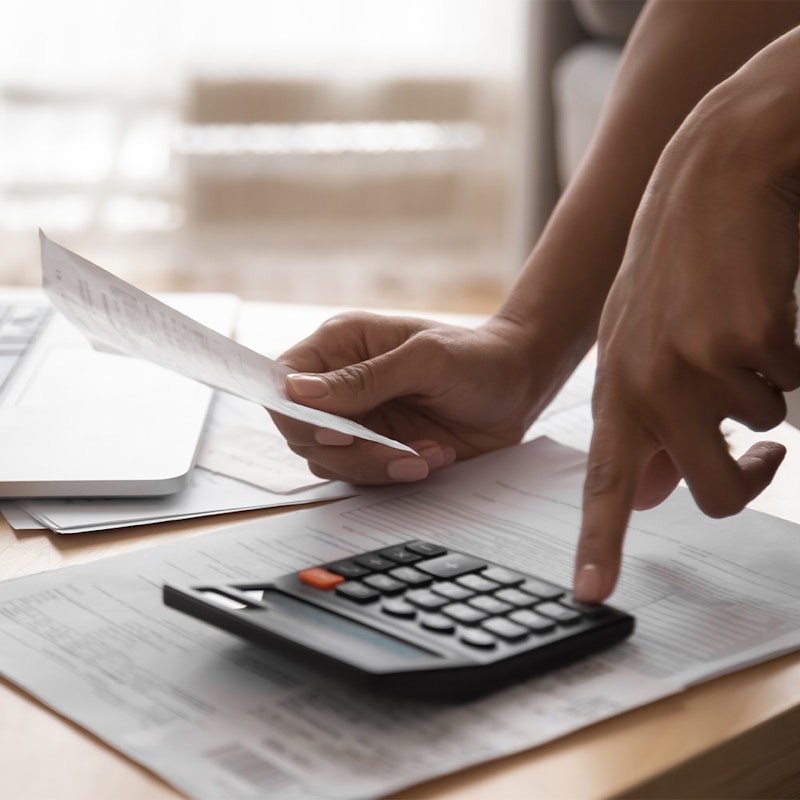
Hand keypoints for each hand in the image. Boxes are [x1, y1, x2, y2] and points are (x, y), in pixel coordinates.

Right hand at [271, 311, 560, 484]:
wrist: (518, 388)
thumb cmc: (476, 358)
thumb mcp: (425, 359)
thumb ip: (364, 378)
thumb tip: (297, 392)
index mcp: (340, 346)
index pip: (285, 382)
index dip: (296, 414)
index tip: (335, 433)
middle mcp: (340, 385)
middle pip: (301, 431)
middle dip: (350, 451)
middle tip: (396, 450)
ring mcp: (357, 421)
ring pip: (329, 462)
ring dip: (378, 466)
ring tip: (429, 452)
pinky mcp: (377, 450)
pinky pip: (363, 477)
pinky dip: (397, 475)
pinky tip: (435, 456)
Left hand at [573, 93, 799, 602]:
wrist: (710, 176)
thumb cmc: (677, 270)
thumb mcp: (640, 345)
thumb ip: (646, 421)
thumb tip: (657, 492)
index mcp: (617, 390)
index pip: (605, 482)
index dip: (601, 542)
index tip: (592, 594)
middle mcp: (648, 384)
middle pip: (715, 493)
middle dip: (751, 477)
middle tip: (767, 451)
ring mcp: (698, 361)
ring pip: (766, 430)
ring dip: (766, 390)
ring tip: (737, 328)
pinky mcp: (752, 337)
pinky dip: (793, 355)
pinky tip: (762, 306)